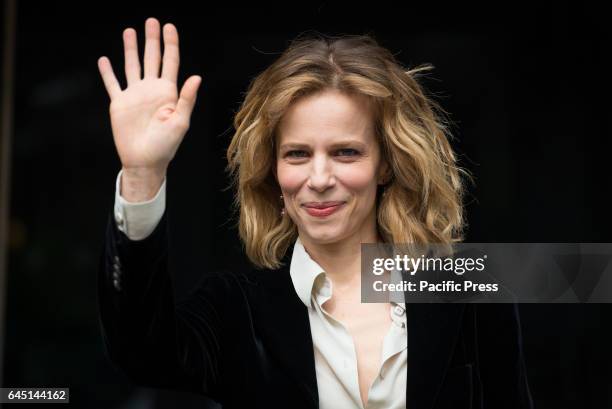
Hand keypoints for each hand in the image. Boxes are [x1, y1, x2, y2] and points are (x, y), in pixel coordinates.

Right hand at [97, 17, 200, 175]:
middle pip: (151, 58)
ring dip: (130, 49)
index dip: (170, 44)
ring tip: (129, 31)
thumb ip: (187, 99)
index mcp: (168, 93)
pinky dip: (107, 72)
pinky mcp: (119, 104)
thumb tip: (196, 77)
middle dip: (152, 40)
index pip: (170, 62)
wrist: (144, 161)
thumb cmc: (166, 146)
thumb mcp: (180, 122)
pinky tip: (104, 59)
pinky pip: (112, 84)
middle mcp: (151, 90)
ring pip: (132, 66)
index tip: (169, 27)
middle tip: (151, 21)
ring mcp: (135, 95)